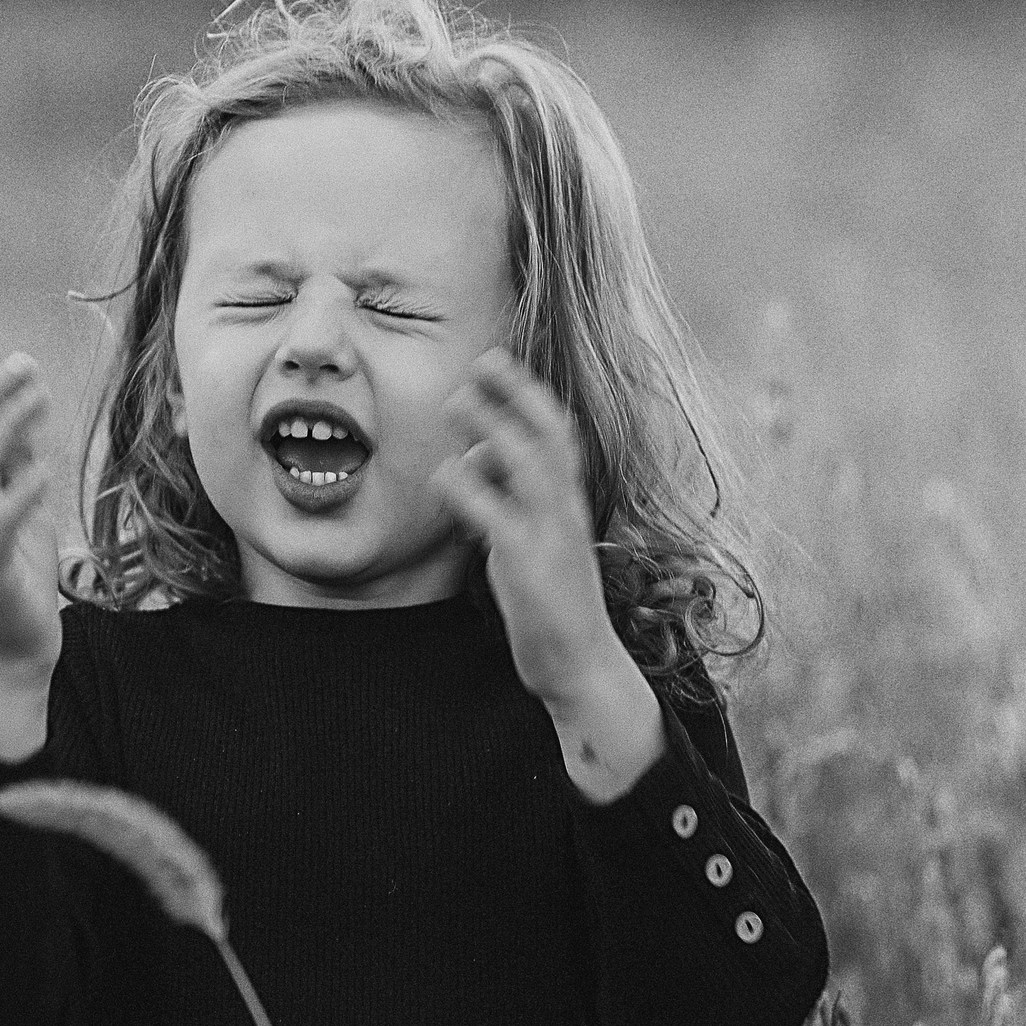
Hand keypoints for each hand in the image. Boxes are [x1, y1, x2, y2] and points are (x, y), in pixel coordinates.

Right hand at [0, 353, 61, 680]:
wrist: (13, 651)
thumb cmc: (19, 577)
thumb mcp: (25, 507)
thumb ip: (20, 462)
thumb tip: (29, 404)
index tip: (20, 361)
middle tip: (23, 367)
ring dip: (3, 430)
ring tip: (37, 400)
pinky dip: (18, 495)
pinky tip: (45, 470)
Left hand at [432, 350, 661, 798]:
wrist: (581, 666)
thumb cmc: (551, 602)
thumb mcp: (530, 539)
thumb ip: (507, 496)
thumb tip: (473, 455)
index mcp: (569, 503)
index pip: (558, 434)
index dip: (529, 394)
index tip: (498, 361)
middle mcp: (566, 511)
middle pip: (549, 436)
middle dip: (517, 394)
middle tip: (481, 359)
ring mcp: (552, 536)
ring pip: (528, 466)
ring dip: (493, 428)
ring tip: (457, 399)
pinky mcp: (530, 567)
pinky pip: (498, 518)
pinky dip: (471, 492)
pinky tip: (443, 475)